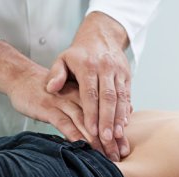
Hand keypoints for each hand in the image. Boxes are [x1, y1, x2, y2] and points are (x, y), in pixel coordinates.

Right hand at [0, 40, 114, 152]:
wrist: (22, 77)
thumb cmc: (50, 89)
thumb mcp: (73, 93)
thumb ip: (92, 104)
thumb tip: (116, 115)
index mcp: (86, 93)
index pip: (105, 113)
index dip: (115, 131)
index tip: (124, 148)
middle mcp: (77, 97)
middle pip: (98, 119)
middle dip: (109, 139)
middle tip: (119, 156)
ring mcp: (62, 103)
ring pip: (84, 123)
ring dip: (95, 141)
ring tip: (105, 156)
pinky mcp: (48, 108)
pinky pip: (63, 123)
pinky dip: (74, 134)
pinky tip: (82, 146)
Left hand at [46, 12, 131, 160]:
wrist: (102, 35)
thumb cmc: (79, 53)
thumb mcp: (63, 58)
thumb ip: (56, 74)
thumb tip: (51, 88)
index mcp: (88, 66)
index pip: (90, 93)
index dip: (91, 113)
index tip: (91, 130)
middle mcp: (105, 68)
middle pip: (108, 98)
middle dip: (107, 120)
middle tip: (106, 139)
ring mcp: (118, 72)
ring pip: (121, 98)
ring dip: (119, 119)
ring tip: (117, 136)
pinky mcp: (127, 75)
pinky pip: (128, 95)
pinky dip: (126, 111)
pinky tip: (124, 125)